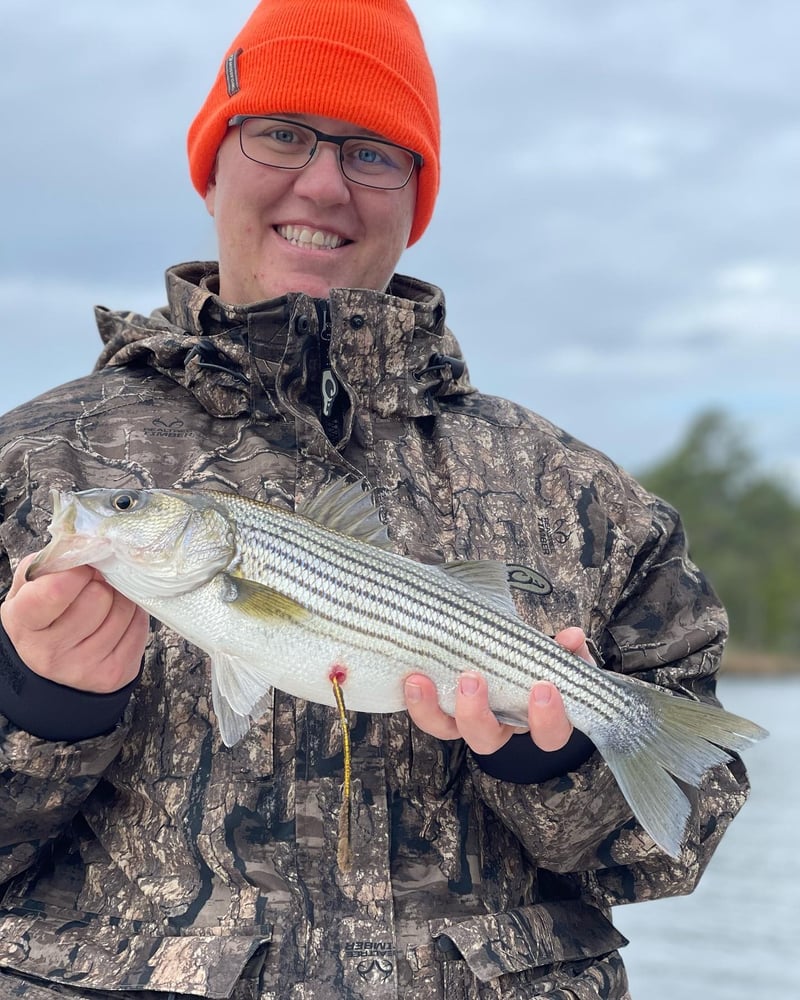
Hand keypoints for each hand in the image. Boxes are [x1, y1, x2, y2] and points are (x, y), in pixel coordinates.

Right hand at [1, 553, 148, 693]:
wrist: (53, 659)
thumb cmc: (44, 613)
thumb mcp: (32, 584)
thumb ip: (54, 561)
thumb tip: (89, 541)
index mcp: (23, 622)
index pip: (55, 591)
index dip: (76, 571)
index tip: (82, 567)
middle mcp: (49, 652)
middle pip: (98, 597)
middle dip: (101, 582)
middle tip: (94, 583)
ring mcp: (82, 667)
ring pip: (123, 610)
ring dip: (120, 597)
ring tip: (105, 600)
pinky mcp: (112, 674)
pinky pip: (139, 628)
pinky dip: (133, 616)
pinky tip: (117, 618)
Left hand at [403, 626, 593, 754]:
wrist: (503, 653)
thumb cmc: (532, 662)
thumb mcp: (552, 656)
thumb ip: (566, 649)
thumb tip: (572, 637)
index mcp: (534, 718)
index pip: (549, 735)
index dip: (547, 720)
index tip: (543, 688)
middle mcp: (498, 725)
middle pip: (486, 740)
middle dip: (476, 714)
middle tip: (472, 679)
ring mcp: (466, 719)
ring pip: (448, 731)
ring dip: (432, 709)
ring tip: (420, 679)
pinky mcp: (440, 707)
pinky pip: (426, 713)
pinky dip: (416, 699)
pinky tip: (411, 677)